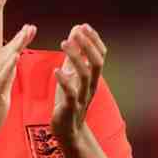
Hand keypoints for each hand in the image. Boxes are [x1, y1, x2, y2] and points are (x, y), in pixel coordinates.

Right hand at [0, 24, 36, 157]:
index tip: (29, 31)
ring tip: (26, 34)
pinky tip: (15, 56)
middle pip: (4, 55)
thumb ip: (5, 82)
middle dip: (18, 40)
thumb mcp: (0, 98)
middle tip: (31, 26)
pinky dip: (7, 66)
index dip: (17, 43)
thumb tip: (13, 67)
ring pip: (2, 63)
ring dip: (15, 47)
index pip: (5, 58)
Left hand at [51, 24, 106, 146]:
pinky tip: (56, 70)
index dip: (94, 40)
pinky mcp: (70, 108)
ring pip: (84, 75)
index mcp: (92, 78)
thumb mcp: (72, 75)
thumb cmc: (69, 100)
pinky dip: (65, 81)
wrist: (68, 131)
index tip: (84, 26)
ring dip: (75, 57)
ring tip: (64, 44)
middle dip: (88, 45)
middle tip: (77, 31)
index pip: (100, 55)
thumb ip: (75, 55)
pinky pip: (71, 94)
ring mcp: (82, 97)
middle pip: (96, 63)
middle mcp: (90, 86)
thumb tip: (76, 31)